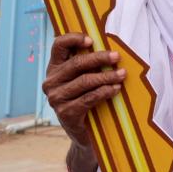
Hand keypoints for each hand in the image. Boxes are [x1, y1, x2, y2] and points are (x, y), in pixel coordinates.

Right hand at [42, 33, 124, 147]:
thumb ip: (89, 63)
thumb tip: (109, 48)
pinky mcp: (65, 113)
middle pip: (76, 63)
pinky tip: (115, 88)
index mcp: (54, 67)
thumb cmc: (86, 98)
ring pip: (85, 81)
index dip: (73, 39)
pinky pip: (89, 98)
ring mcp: (56, 98)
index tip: (91, 40)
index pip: (58, 45)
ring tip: (122, 74)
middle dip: (99, 58)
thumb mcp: (84, 77)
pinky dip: (104, 92)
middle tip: (117, 57)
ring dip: (106, 76)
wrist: (84, 132)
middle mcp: (51, 81)